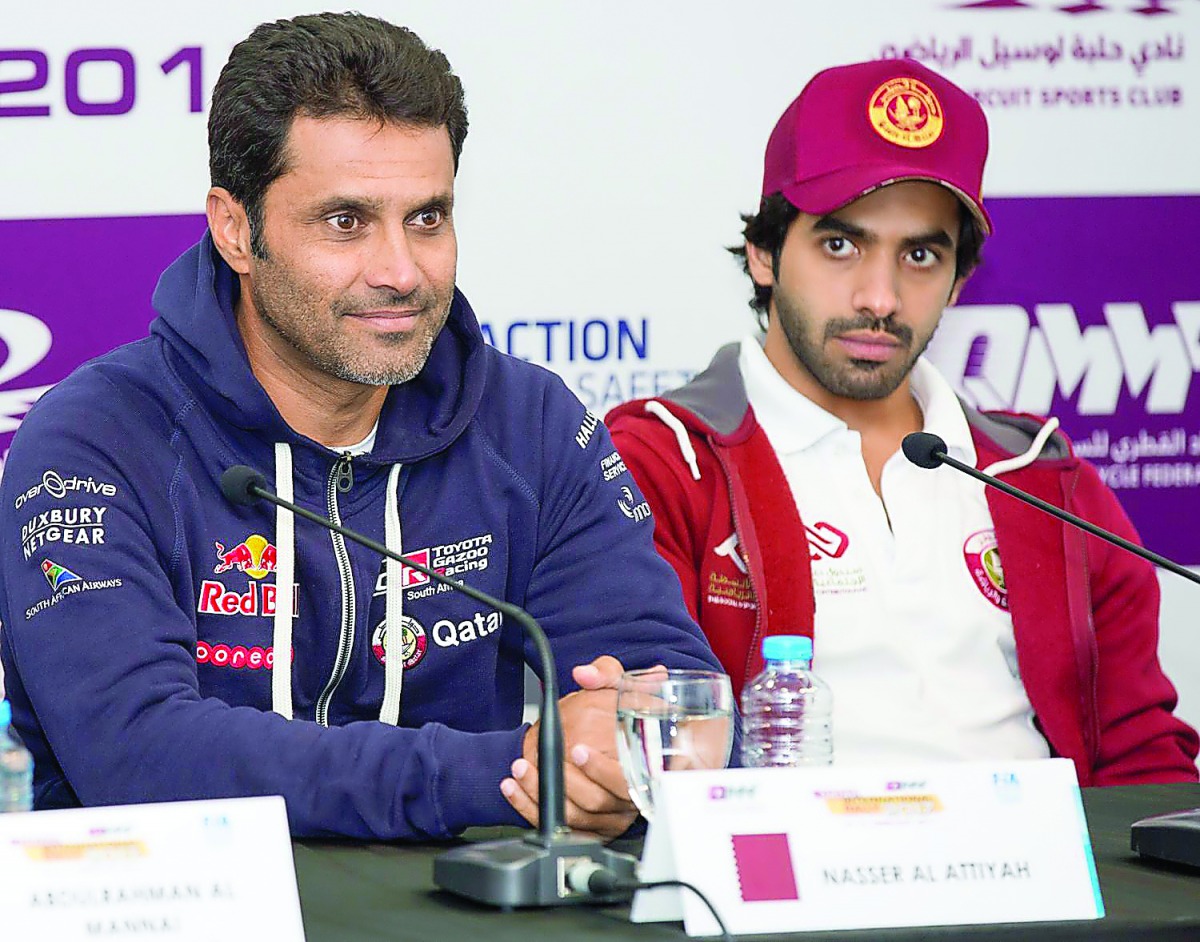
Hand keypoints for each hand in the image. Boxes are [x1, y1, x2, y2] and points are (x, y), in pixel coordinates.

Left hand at [501, 655, 638, 839]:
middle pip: (599, 802)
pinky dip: (529, 808)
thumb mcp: (616, 684)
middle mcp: (630, 794)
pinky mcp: (589, 827)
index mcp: (646, 765)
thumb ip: (606, 673)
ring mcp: (610, 814)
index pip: (629, 780)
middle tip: (539, 760)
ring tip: (519, 768)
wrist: (595, 737)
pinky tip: (513, 788)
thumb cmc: (613, 713)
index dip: (603, 770)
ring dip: (541, 793)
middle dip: (566, 783)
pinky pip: (559, 825)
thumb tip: (587, 674)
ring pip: (575, 816)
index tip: (577, 751)